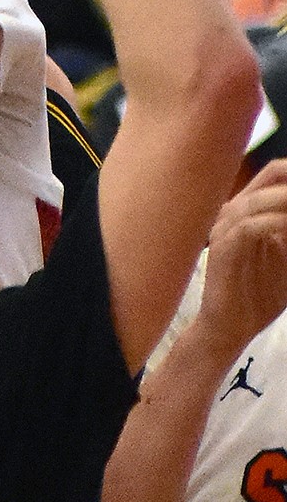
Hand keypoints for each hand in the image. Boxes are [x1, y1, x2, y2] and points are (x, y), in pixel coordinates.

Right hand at [197, 157, 286, 360]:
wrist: (230, 327)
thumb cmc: (259, 293)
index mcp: (248, 209)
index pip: (275, 173)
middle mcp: (233, 211)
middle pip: (271, 175)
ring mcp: (225, 228)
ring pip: (262, 200)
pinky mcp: (222, 249)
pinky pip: (252, 227)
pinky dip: (278, 224)